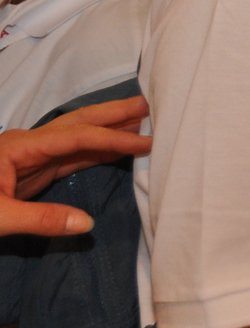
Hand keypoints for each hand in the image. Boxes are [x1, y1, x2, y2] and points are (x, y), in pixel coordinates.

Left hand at [0, 100, 151, 235]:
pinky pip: (75, 155)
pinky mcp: (36, 170)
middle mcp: (31, 143)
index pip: (76, 137)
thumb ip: (42, 219)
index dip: (113, 139)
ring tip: (143, 122)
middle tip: (150, 105)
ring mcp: (34, 156)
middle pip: (79, 122)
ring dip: (111, 129)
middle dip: (114, 113)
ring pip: (79, 136)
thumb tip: (88, 223)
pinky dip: (99, 150)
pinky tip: (119, 150)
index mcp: (21, 146)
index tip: (146, 143)